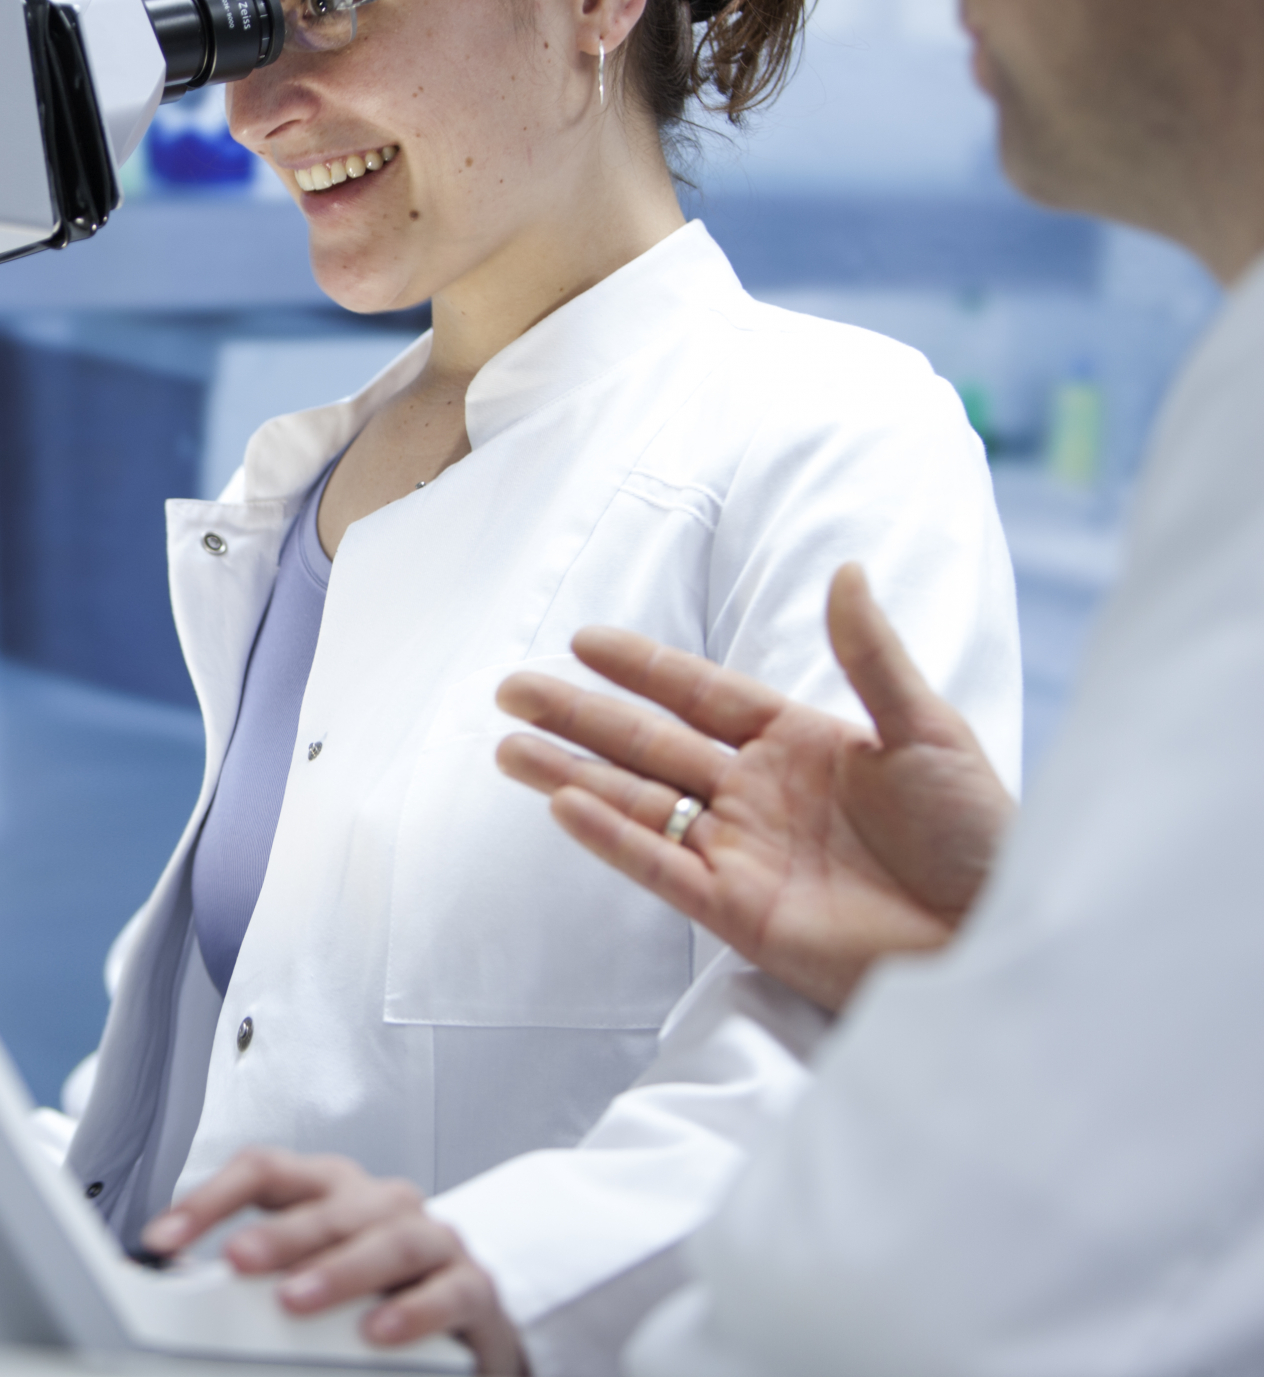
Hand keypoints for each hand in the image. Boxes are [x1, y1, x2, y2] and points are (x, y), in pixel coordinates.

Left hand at [142, 1147, 526, 1372]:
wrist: (467, 1318)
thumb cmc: (375, 1289)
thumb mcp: (309, 1274)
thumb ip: (258, 1276)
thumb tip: (180, 1288)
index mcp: (326, 1190)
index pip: (264, 1172)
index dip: (209, 1200)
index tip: (161, 1239)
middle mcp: (378, 1201)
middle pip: (325, 1205)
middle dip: (278, 1234)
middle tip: (236, 1260)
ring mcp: (431, 1237)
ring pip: (388, 1239)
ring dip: (340, 1270)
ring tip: (296, 1301)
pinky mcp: (473, 1285)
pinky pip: (448, 1291)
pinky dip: (413, 1309)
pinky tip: (377, 1333)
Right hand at [493, 564, 1012, 1011]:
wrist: (1001, 938)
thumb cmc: (982, 839)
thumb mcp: (931, 732)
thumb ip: (871, 657)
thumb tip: (843, 569)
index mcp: (800, 745)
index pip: (701, 695)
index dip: (642, 667)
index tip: (584, 640)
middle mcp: (758, 796)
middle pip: (648, 744)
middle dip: (578, 716)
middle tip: (511, 688)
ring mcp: (742, 854)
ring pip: (637, 803)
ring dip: (571, 774)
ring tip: (506, 748)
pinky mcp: (738, 912)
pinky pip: (660, 867)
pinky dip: (612, 837)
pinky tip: (563, 807)